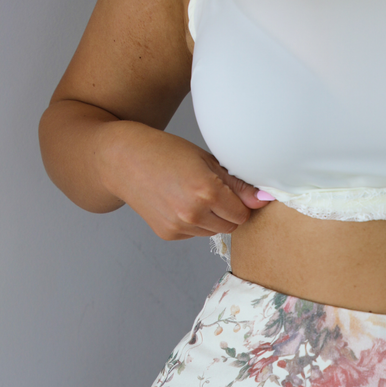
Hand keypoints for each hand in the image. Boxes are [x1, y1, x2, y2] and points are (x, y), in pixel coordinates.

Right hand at [98, 121, 271, 240]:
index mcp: (206, 191)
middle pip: (231, 225)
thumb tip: (263, 200)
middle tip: (212, 189)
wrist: (122, 160)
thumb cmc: (164, 152)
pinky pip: (196, 234)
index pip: (243, 213)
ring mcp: (180, 226)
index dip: (241, 202)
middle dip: (229, 211)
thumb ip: (237, 184)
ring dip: (212, 218)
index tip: (232, 189)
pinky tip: (179, 202)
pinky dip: (194, 222)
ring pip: (214, 232)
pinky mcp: (169, 234)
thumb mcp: (205, 159)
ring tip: (192, 194)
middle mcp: (193, 213)